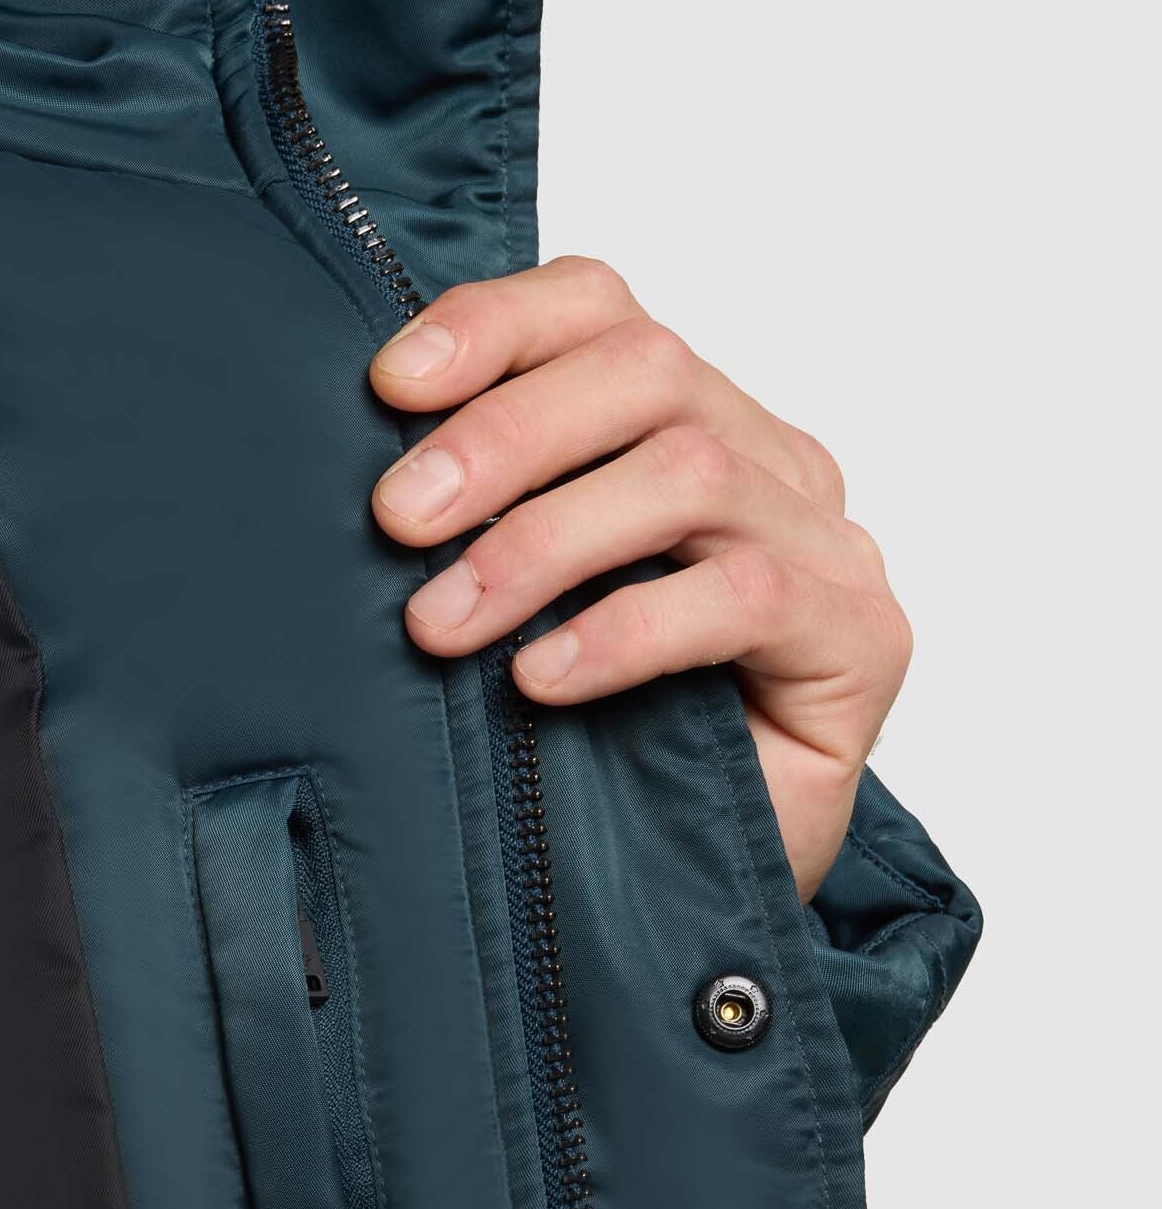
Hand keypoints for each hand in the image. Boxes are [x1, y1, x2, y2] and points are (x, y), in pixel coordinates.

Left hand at [366, 256, 910, 901]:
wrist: (696, 898)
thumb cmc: (596, 751)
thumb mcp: (513, 619)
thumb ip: (470, 532)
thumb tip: (350, 483)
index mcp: (686, 422)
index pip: (602, 310)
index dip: (495, 325)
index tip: (387, 386)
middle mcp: (768, 461)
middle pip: (646, 371)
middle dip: (504, 437)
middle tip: (398, 522)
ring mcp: (827, 543)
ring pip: (691, 473)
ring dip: (545, 541)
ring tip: (443, 625)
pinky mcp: (859, 637)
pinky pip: (744, 594)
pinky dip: (627, 630)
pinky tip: (542, 680)